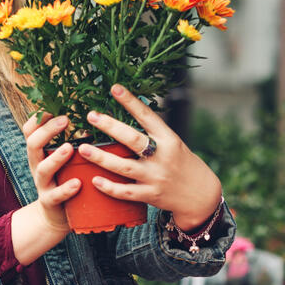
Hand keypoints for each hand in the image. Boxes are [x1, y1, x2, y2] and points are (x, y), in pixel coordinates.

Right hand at [10, 113, 81, 264]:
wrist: (55, 217)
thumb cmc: (64, 180)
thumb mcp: (62, 160)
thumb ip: (69, 141)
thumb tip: (92, 116)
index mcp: (39, 154)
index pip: (29, 131)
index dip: (37, 118)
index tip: (52, 107)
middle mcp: (37, 166)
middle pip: (32, 144)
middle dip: (46, 130)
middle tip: (65, 120)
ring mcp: (42, 185)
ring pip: (43, 169)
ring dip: (55, 157)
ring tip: (69, 148)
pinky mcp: (50, 202)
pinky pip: (56, 195)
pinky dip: (66, 189)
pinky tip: (77, 183)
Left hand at [76, 84, 221, 230]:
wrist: (202, 196)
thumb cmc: (182, 164)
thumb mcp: (173, 143)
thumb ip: (152, 133)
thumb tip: (127, 110)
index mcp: (169, 139)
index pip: (147, 116)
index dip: (131, 101)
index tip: (114, 88)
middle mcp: (162, 156)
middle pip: (132, 139)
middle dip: (110, 127)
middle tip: (91, 116)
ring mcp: (156, 177)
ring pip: (124, 166)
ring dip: (101, 158)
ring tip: (82, 148)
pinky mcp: (150, 195)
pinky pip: (126, 192)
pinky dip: (110, 187)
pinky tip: (94, 180)